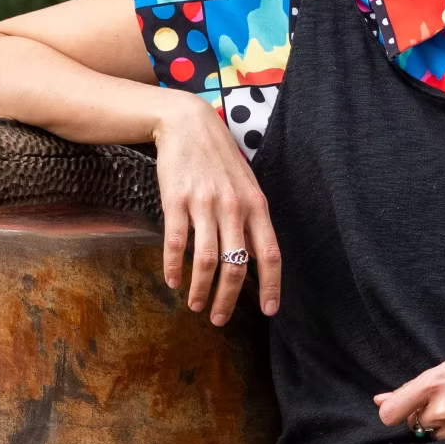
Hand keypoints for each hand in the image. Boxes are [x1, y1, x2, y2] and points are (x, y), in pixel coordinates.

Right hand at [150, 90, 280, 323]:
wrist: (187, 124)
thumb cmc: (218, 159)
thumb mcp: (245, 185)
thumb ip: (251, 218)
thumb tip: (253, 256)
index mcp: (256, 205)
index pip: (270, 253)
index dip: (272, 284)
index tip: (270, 310)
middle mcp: (234, 207)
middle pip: (238, 265)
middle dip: (230, 299)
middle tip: (220, 319)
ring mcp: (205, 204)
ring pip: (208, 260)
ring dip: (201, 290)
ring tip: (196, 306)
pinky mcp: (177, 200)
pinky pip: (177, 243)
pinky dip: (174, 267)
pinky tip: (172, 281)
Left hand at [373, 337, 444, 438]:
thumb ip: (417, 386)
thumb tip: (382, 400)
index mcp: (436, 381)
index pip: (391, 412)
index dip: (393, 410)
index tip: (400, 406)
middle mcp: (444, 407)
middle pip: (412, 423)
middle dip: (422, 413)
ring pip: (431, 434)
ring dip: (439, 424)